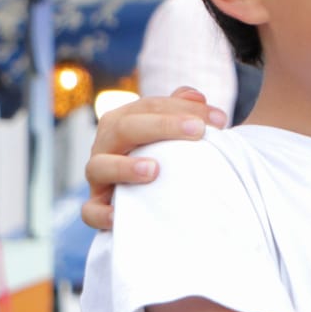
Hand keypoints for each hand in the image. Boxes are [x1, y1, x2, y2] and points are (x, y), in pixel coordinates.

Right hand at [82, 87, 226, 230]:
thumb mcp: (171, 129)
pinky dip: (102, 213)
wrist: (146, 192)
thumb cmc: (162, 153)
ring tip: (154, 169)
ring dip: (124, 167)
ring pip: (98, 167)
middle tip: (198, 131)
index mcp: (122, 121)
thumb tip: (196, 96)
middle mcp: (106, 145)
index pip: (149, 106)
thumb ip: (181, 108)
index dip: (183, 108)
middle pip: (124, 128)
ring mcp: (98, 176)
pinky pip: (90, 211)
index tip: (220, 120)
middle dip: (162, 126)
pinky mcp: (97, 206)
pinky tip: (120, 215)